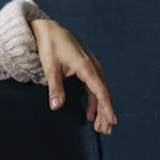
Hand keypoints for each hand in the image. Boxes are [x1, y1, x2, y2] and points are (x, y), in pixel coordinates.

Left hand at [32, 19, 117, 134]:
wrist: (48, 28)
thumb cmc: (50, 44)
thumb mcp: (50, 67)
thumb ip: (55, 88)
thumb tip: (56, 106)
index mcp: (86, 67)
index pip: (101, 92)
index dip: (107, 108)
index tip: (111, 121)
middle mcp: (92, 66)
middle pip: (104, 93)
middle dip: (105, 113)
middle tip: (105, 131)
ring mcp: (90, 66)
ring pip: (100, 91)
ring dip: (101, 109)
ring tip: (100, 126)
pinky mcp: (86, 67)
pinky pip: (94, 86)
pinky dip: (94, 101)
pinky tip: (90, 113)